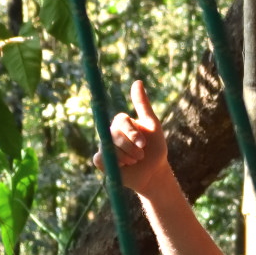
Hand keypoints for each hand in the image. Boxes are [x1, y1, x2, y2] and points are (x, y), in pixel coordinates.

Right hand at [105, 80, 173, 195]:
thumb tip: (137, 81)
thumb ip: (143, 105)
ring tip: (134, 162)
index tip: (143, 143)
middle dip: (130, 148)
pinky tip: (123, 167)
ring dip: (125, 158)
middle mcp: (111, 132)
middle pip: (113, 135)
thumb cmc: (155, 148)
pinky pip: (100, 159)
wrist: (154, 173)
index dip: (131, 133)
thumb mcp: (153, 125)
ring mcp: (105, 146)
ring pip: (108, 148)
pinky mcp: (101, 161)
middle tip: (141, 156)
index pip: (120, 121)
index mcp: (122, 122)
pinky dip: (114, 164)